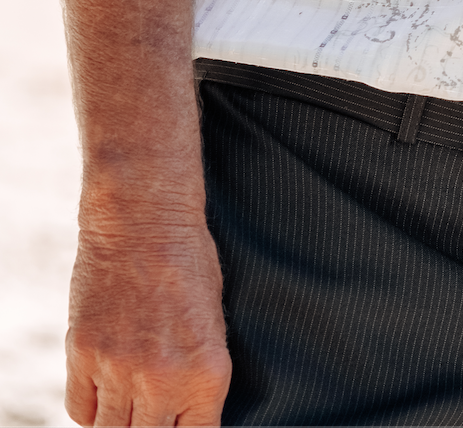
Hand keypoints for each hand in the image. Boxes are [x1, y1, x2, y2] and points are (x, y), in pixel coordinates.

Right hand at [65, 215, 229, 425]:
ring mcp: (117, 370)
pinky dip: (91, 409)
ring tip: (130, 408)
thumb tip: (187, 409)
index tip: (181, 425)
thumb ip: (198, 371)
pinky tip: (104, 394)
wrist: (144, 221)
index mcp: (207, 371)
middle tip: (152, 416)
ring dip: (119, 424)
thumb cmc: (191, 263)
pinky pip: (81, 409)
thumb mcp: (214, 320)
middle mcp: (162, 379)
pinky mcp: (82, 355)